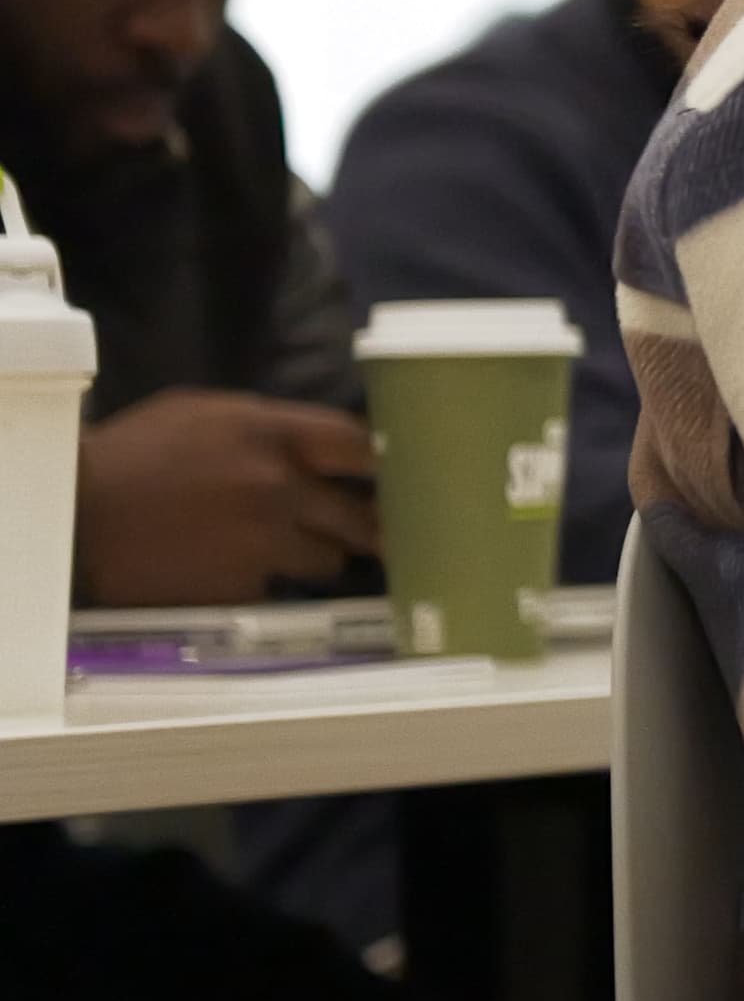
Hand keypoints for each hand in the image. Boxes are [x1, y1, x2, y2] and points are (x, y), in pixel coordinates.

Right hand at [75, 390, 381, 606]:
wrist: (76, 517)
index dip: (390, 463)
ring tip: (295, 551)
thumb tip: (316, 444)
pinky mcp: (242, 586)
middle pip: (362, 514)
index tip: (410, 473)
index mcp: (269, 433)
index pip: (360, 445)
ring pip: (328, 559)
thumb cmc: (133, 456)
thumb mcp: (201, 414)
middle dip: (375, 525)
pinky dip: (264, 580)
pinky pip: (277, 586)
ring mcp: (263, 541)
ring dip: (318, 556)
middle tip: (391, 533)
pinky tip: (235, 569)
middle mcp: (278, 487)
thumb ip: (266, 428)